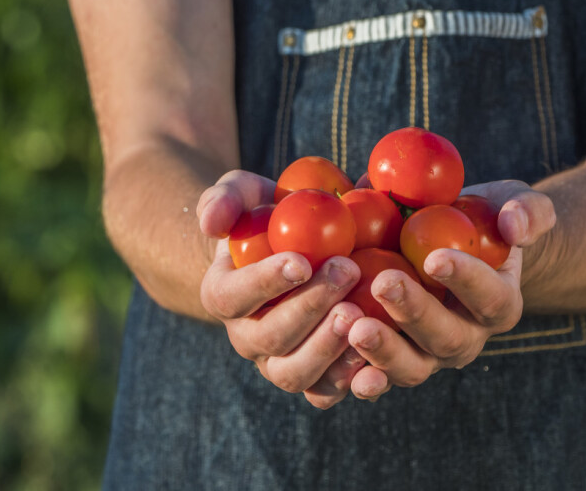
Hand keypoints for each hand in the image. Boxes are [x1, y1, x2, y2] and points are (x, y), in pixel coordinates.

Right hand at [197, 170, 366, 408]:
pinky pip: (325, 392)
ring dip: (327, 347)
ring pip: (294, 373)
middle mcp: (247, 336)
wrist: (299, 250)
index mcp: (223, 295)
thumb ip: (224, 199)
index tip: (301, 261)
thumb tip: (210, 223)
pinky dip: (349, 380)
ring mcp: (279, 361)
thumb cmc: (269, 216)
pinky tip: (375, 357)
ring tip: (359, 313)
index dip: (265, 282)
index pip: (233, 296)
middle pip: (270, 337)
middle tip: (347, 271)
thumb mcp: (243, 193)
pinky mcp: (314, 377)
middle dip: (309, 307)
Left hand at [346, 180, 555, 399]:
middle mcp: (466, 337)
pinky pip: (375, 376)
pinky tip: (333, 357)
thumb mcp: (513, 203)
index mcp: (499, 303)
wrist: (449, 245)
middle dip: (414, 313)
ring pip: (410, 367)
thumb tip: (514, 225)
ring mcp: (427, 354)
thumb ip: (528, 211)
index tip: (436, 257)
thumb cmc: (484, 219)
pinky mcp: (391, 360)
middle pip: (445, 337)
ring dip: (381, 350)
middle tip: (383, 284)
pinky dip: (353, 373)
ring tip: (352, 324)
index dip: (466, 280)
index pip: (490, 296)